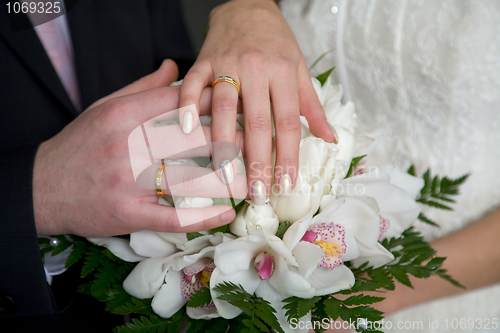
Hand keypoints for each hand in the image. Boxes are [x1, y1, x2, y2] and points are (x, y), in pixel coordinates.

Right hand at [33, 60, 246, 236]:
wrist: (42, 187)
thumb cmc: (80, 144)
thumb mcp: (106, 107)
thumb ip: (143, 88)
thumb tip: (176, 67)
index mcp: (122, 115)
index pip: (177, 101)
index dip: (212, 100)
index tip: (237, 102)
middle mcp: (126, 146)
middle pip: (190, 138)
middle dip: (229, 138)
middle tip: (255, 139)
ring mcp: (127, 181)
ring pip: (188, 178)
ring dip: (225, 178)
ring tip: (250, 176)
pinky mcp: (127, 213)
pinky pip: (172, 216)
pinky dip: (202, 217)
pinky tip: (226, 213)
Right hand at [178, 0, 335, 203]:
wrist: (248, 6)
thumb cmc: (277, 42)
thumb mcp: (300, 69)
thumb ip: (312, 106)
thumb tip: (330, 140)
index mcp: (283, 73)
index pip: (288, 122)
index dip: (287, 156)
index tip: (286, 184)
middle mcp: (256, 68)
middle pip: (257, 122)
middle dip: (257, 161)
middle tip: (257, 192)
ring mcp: (226, 63)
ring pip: (223, 108)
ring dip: (223, 144)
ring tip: (225, 176)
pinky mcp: (203, 60)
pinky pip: (192, 84)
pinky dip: (185, 105)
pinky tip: (184, 130)